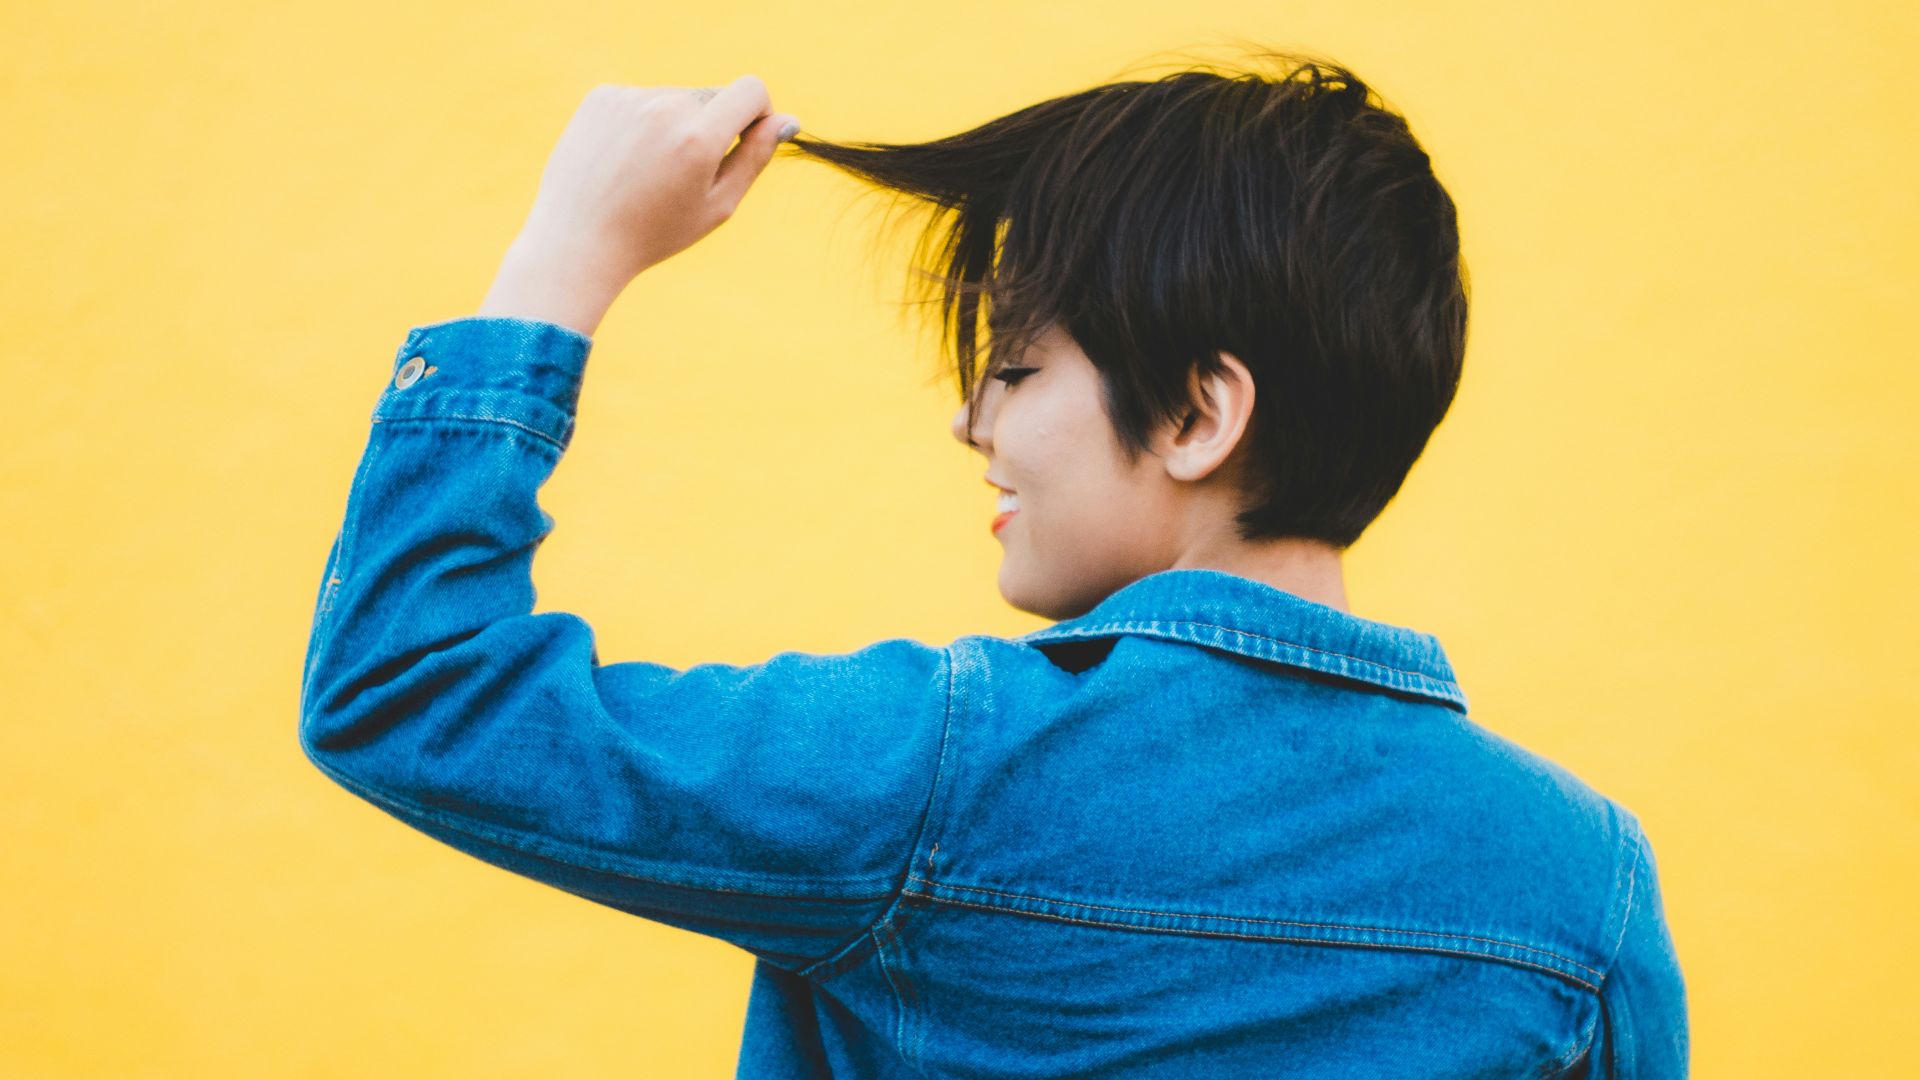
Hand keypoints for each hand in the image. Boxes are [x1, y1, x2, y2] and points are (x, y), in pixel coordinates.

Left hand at [479, 76, 797, 334]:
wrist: (578, 241)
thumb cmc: (655, 233)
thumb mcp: (717, 204)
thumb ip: (756, 157)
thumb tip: (787, 119)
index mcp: (699, 138)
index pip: (751, 90)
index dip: (758, 112)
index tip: (746, 138)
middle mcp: (665, 108)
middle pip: (712, 97)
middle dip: (711, 127)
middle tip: (683, 176)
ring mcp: (630, 98)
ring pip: (675, 98)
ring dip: (674, 126)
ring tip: (647, 173)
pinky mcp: (603, 97)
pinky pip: (641, 100)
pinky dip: (641, 124)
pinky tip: (623, 161)